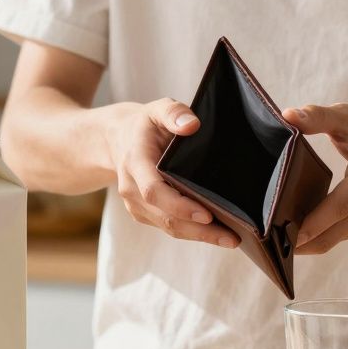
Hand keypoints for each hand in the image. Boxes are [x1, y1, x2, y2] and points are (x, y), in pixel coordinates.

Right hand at [100, 99, 238, 247]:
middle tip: (230, 237)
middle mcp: (131, 188)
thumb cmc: (145, 125)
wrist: (117, 140)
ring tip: (230, 239)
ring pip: (168, 227)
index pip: (153, 190)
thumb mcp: (157, 109)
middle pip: (165, 217)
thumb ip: (174, 113)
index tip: (206, 214)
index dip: (179, 205)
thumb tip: (192, 125)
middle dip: (198, 230)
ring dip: (199, 236)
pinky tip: (215, 233)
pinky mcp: (144, 214)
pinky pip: (168, 227)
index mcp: (135, 162)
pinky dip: (192, 232)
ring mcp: (136, 205)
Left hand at [283, 103, 347, 254]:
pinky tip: (300, 233)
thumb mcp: (347, 115)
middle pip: (338, 229)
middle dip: (306, 242)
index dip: (316, 222)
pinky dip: (323, 237)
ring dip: (312, 243)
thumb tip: (288, 115)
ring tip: (279, 241)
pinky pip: (345, 235)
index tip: (291, 235)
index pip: (342, 204)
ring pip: (340, 237)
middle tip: (272, 246)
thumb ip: (318, 116)